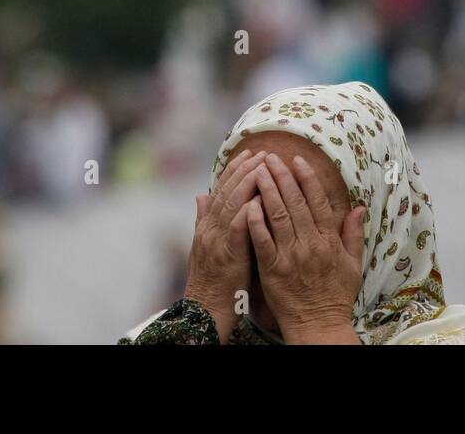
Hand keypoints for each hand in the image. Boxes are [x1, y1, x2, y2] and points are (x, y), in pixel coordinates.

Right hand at [182, 148, 267, 341]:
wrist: (205, 311)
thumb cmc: (212, 281)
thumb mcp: (205, 247)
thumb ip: (204, 220)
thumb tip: (201, 194)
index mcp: (207, 227)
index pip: (221, 190)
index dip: (235, 170)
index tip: (250, 153)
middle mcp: (210, 230)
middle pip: (227, 192)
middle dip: (245, 169)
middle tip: (263, 152)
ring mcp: (217, 242)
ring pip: (231, 205)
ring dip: (247, 183)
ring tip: (263, 166)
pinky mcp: (228, 257)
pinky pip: (237, 230)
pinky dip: (247, 212)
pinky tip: (258, 199)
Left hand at [246, 153, 365, 344]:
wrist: (319, 325)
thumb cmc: (336, 296)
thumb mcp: (354, 264)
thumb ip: (354, 234)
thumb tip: (359, 208)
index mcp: (330, 241)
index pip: (317, 201)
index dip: (306, 179)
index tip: (297, 160)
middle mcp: (311, 244)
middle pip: (295, 203)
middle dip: (282, 177)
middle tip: (271, 157)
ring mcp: (291, 257)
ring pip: (278, 216)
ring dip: (267, 191)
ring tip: (257, 172)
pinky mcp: (273, 270)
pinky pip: (262, 241)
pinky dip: (255, 222)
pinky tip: (249, 205)